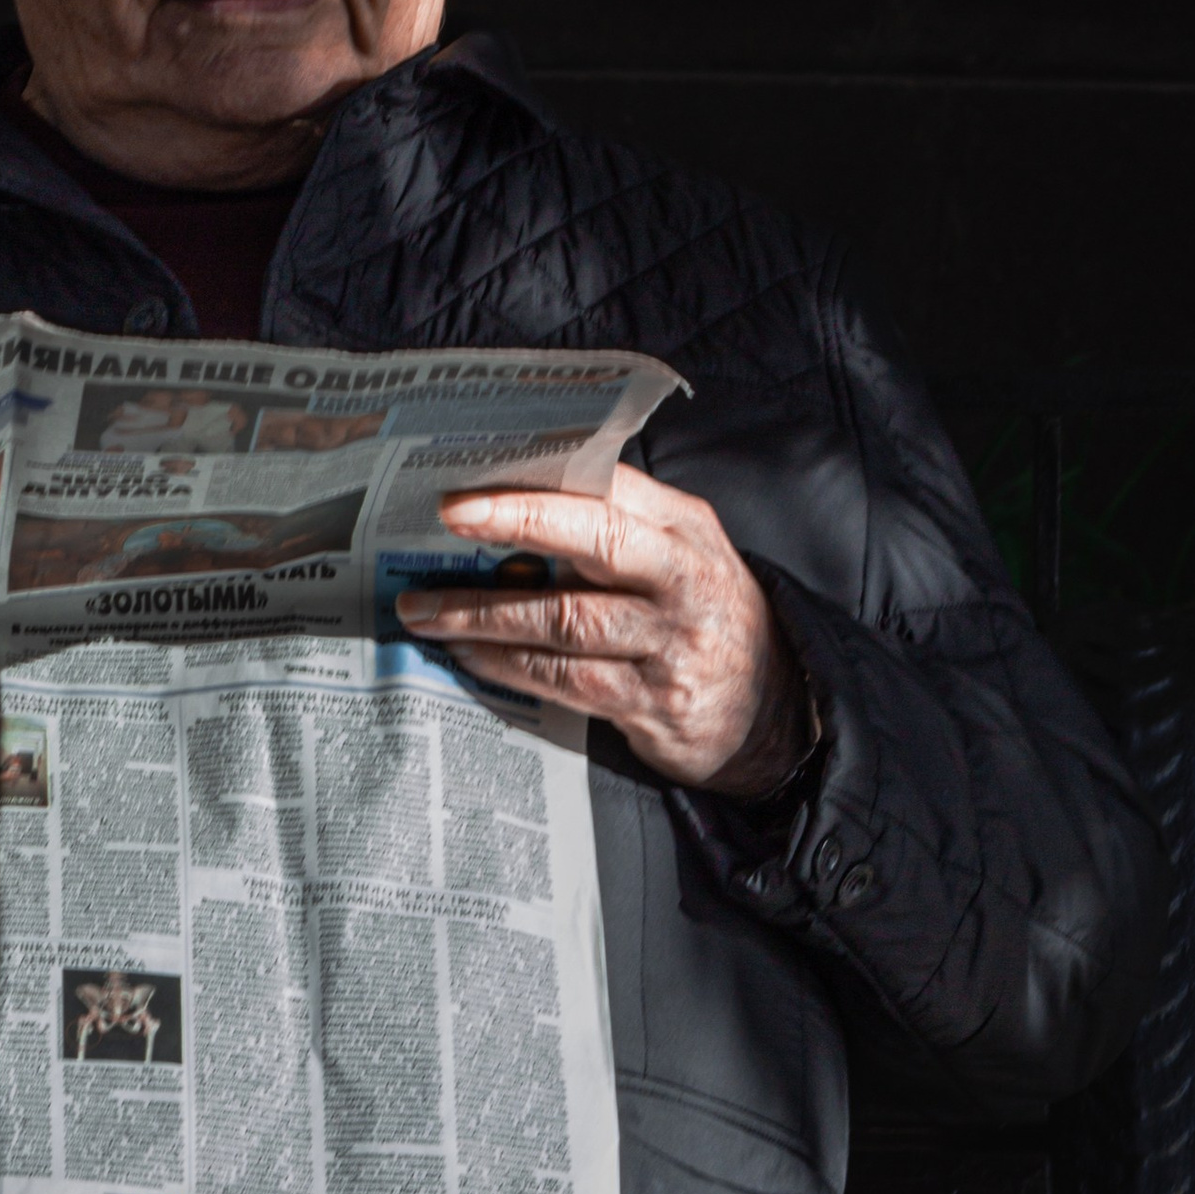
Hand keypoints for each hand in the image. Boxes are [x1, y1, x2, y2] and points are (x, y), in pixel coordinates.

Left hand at [394, 466, 815, 795]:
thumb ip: (617, 522)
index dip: (538, 487)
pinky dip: (507, 666)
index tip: (473, 484)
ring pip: (565, 622)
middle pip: (596, 543)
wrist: (772, 709)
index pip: (611, 490)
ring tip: (422, 609)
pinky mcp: (653, 703)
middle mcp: (682, 580)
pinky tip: (467, 655)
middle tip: (447, 520)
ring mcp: (670, 646)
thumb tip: (514, 495)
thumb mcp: (680, 552)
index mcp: (684, 530)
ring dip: (483, 615)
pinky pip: (564, 680)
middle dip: (517, 524)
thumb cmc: (702, 614)